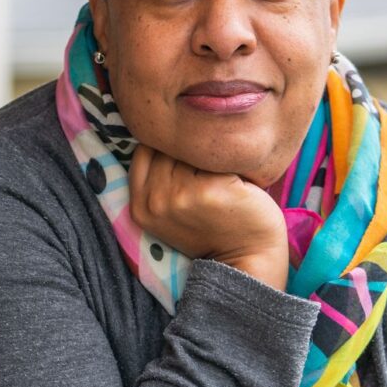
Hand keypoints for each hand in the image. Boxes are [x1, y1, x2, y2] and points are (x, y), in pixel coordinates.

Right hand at [129, 145, 288, 289]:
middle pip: (167, 145)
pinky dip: (229, 161)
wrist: (247, 258)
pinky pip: (215, 154)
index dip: (168, 147)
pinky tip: (237, 180)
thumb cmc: (213, 227)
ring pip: (190, 147)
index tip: (187, 158)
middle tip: (210, 170)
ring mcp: (179, 196)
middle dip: (189, 149)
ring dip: (209, 153)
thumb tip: (161, 129)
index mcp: (139, 205)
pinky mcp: (207, 191)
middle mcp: (154, 201)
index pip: (144, 148)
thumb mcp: (169, 209)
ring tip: (222, 174)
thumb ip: (158, 178)